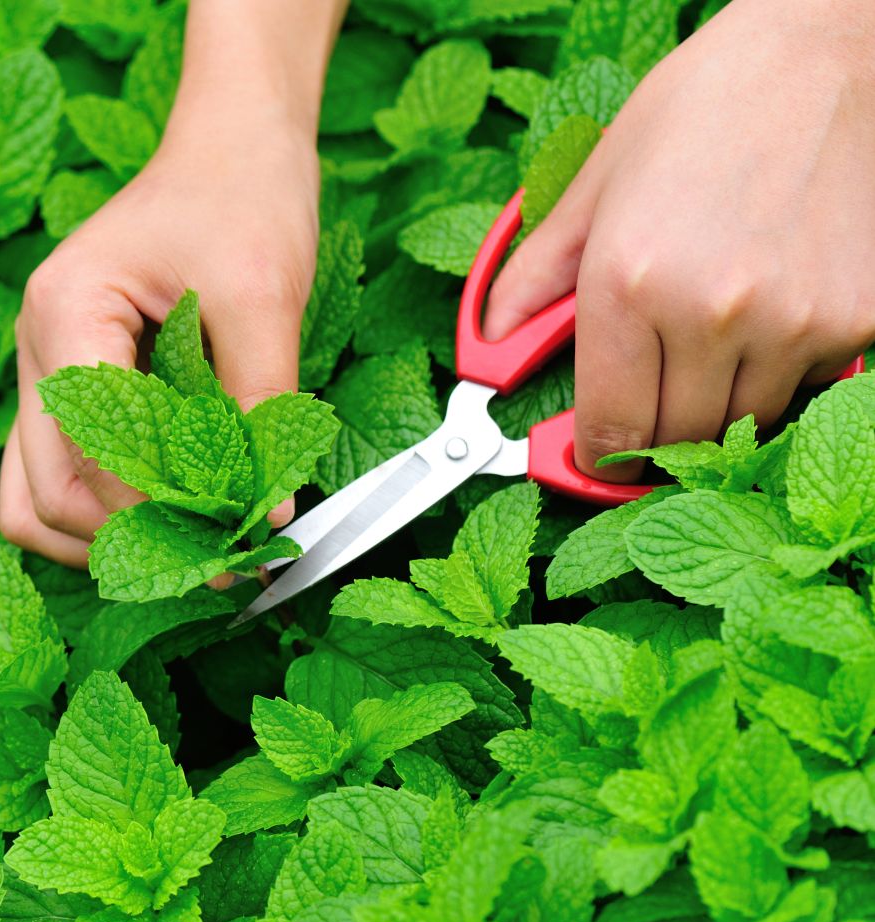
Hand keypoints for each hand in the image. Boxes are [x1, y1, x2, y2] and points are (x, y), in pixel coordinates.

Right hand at [0, 0, 343, 564]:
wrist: (232, 144)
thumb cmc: (244, 197)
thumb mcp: (264, 298)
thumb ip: (259, 410)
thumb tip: (265, 516)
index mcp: (66, 314)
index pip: (94, 456)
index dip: (161, 516)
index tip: (233, 550)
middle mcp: (36, 347)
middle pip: (47, 494)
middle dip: (130, 539)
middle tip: (213, 563)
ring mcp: (43, 367)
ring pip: (35, 496)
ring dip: (104, 537)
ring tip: (186, 551)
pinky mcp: (71, 381)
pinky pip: (62, 470)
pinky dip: (107, 508)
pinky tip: (170, 516)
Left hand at [485, 0, 874, 480]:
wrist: (820, 58)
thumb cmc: (697, 112)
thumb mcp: (593, 187)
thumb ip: (532, 280)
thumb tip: (488, 348)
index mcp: (628, 282)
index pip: (608, 428)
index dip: (594, 457)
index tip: (592, 457)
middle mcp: (710, 313)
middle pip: (673, 442)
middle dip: (649, 439)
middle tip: (643, 409)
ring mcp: (792, 321)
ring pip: (741, 425)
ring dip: (713, 410)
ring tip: (701, 349)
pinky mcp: (857, 319)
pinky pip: (806, 389)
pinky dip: (778, 377)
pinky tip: (762, 321)